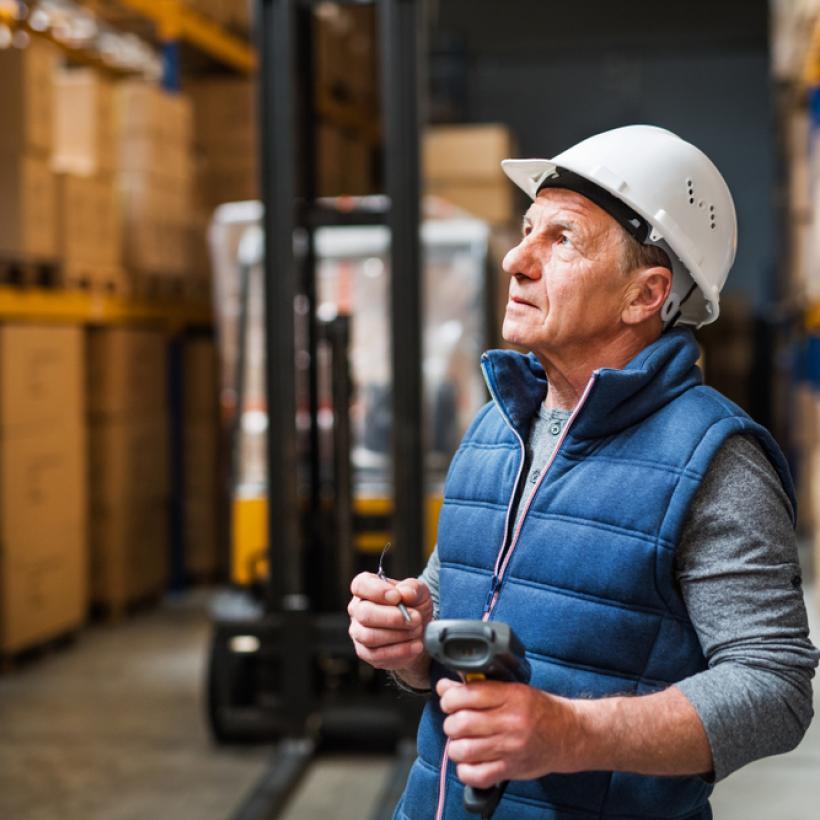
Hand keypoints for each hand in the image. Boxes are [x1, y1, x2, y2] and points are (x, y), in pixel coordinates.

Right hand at [348, 572, 433, 685]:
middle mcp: (357, 609)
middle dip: (393, 618)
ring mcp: (358, 632)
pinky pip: (377, 655)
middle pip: (364, 614)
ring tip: (417, 631)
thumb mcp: (419, 591)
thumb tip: (406, 593)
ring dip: (398, 635)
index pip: (360, 585)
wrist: (419, 631)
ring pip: (369, 637)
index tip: (397, 597)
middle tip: (416, 618)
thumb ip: (413, 588)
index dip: (377, 591)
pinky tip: (416, 646)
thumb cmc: (414, 606)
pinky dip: (400, 651)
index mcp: (366, 587)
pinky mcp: (365, 653)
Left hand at [437, 678, 579, 787]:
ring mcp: (510, 748)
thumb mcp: (514, 689)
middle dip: (450, 722)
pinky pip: (475, 775)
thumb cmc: (539, 709)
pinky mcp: (510, 770)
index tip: (449, 699)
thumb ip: (481, 687)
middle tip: (455, 721)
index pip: (467, 694)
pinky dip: (465, 769)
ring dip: (455, 746)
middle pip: (461, 723)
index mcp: (511, 696)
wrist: (569, 734)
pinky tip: (470, 761)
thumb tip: (446, 687)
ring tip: (462, 741)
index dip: (449, 697)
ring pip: (463, 750)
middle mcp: (510, 722)